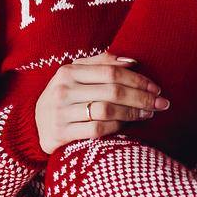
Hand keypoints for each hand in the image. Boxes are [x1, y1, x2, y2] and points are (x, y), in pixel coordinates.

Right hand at [33, 53, 169, 154]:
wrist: (34, 126)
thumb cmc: (64, 97)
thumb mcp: (75, 75)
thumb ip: (102, 63)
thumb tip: (133, 61)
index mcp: (69, 71)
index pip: (111, 72)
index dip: (138, 80)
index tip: (156, 88)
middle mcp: (63, 90)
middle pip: (112, 91)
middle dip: (142, 97)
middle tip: (161, 104)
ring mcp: (61, 112)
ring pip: (107, 110)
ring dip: (133, 113)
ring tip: (148, 114)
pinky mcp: (61, 134)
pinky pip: (97, 130)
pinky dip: (116, 127)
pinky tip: (128, 126)